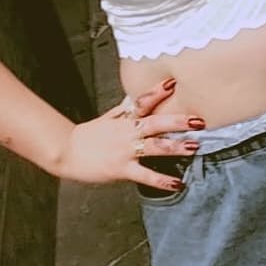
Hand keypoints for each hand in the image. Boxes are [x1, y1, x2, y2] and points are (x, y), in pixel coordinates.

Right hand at [57, 78, 204, 190]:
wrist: (66, 151)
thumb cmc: (88, 136)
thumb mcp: (108, 118)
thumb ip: (125, 110)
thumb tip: (137, 99)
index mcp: (124, 119)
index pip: (143, 101)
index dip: (158, 92)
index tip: (174, 83)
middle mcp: (127, 132)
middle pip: (155, 122)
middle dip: (178, 121)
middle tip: (199, 120)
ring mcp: (125, 150)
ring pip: (155, 147)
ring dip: (176, 147)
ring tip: (194, 147)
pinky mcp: (122, 169)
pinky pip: (146, 175)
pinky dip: (162, 180)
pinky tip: (177, 183)